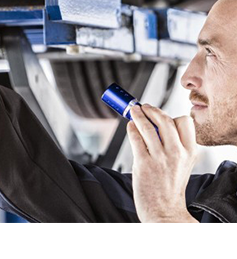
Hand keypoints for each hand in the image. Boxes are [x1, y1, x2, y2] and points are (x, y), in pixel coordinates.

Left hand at [127, 104, 197, 222]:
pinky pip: (136, 138)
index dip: (171, 115)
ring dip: (138, 114)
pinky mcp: (143, 164)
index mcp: (189, 152)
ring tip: (133, 111)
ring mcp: (159, 158)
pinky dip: (132, 128)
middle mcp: (176, 153)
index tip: (161, 113)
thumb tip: (155, 124)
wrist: (165, 212)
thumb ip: (174, 145)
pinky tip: (130, 126)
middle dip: (152, 110)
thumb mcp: (182, 164)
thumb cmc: (171, 187)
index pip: (184, 122)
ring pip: (147, 126)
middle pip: (164, 120)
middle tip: (144, 107)